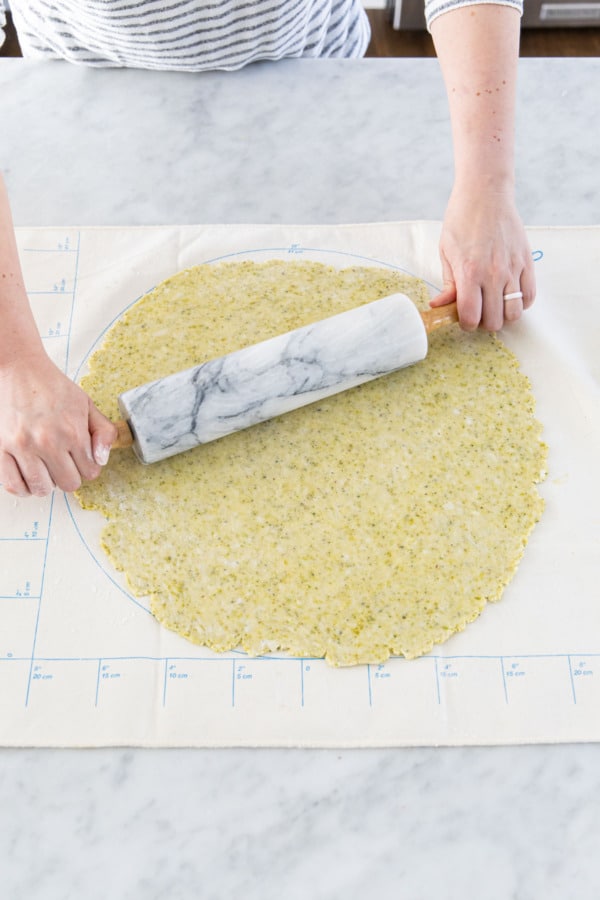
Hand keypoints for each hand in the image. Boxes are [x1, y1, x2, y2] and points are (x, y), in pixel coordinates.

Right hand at [0, 351, 116, 497]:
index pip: (90, 471)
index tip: (80, 459)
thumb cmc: (51, 386)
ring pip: (42, 489)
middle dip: (69, 476)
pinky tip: (28, 476)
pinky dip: (23, 487)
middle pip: (68, 484)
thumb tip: (101, 460)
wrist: (17, 369)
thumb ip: (103, 431)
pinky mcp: (0, 449)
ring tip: (44, 469)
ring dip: (46, 483)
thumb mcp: (86, 403)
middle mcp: (48, 441)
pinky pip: (14, 485)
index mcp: (72, 431)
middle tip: (61, 462)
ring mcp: (22, 447)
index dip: (87, 467)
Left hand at [430, 185, 535, 331]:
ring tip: (494, 304)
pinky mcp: (527, 262)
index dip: (466, 324)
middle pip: (494, 322)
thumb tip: (440, 306)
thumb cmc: (461, 220)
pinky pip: (529, 297)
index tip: (463, 317)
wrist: (486, 193)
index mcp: (469, 272)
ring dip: (503, 315)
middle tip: (478, 309)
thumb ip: (448, 284)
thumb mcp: (446, 251)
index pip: (471, 317)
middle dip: (483, 322)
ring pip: (514, 314)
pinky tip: (508, 294)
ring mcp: (513, 269)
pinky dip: (520, 303)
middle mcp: (493, 274)